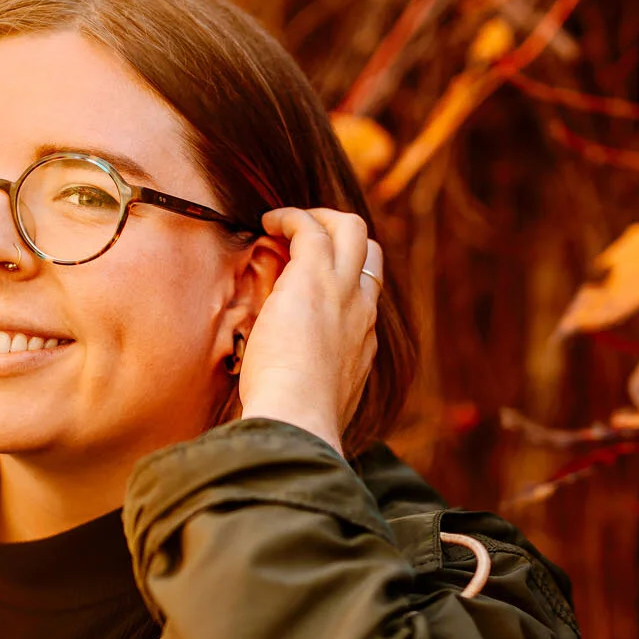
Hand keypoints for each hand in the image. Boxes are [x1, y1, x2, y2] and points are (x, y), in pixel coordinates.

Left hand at [235, 207, 382, 453]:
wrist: (299, 419)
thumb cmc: (296, 421)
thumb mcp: (314, 400)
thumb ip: (311, 384)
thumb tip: (289, 380)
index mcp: (363, 342)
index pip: (364, 294)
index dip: (341, 278)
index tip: (310, 281)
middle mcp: (362, 310)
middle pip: (370, 251)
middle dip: (340, 236)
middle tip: (303, 239)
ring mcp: (345, 290)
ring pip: (351, 228)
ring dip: (318, 218)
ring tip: (283, 224)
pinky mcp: (315, 276)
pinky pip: (309, 227)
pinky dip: (290, 217)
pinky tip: (268, 223)